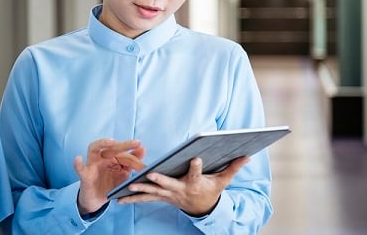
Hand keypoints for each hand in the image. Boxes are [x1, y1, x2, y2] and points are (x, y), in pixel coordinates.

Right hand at [74, 139, 145, 213]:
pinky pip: (80, 169)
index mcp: (111, 156)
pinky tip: (78, 159)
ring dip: (102, 143)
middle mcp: (101, 157)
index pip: (124, 154)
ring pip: (93, 149)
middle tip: (136, 143)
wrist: (97, 200)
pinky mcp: (85, 176)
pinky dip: (78, 164)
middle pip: (112, 147)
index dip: (135, 159)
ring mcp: (92, 164)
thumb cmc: (110, 184)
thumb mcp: (123, 173)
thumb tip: (142, 149)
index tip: (145, 166)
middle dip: (124, 145)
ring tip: (111, 142)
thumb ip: (132, 161)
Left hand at [117, 155, 249, 216]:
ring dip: (140, 189)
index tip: (197, 158)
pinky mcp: (161, 198)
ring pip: (154, 192)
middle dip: (160, 179)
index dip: (197, 167)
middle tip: (150, 174)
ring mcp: (169, 195)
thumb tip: (247, 156)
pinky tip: (119, 198)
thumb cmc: (211, 191)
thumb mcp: (223, 181)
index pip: (197, 174)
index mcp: (196, 184)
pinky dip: (133, 198)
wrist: (202, 210)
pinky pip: (145, 198)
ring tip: (128, 186)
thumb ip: (233, 167)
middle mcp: (181, 191)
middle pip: (169, 184)